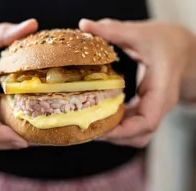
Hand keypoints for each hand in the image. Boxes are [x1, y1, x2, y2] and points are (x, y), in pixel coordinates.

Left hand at [79, 18, 195, 147]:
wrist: (182, 48)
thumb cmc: (167, 41)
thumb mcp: (141, 33)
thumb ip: (114, 30)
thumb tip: (84, 24)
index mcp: (161, 91)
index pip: (147, 122)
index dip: (123, 131)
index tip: (99, 130)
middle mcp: (158, 105)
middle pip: (139, 134)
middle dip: (114, 136)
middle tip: (86, 128)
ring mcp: (153, 108)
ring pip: (136, 133)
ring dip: (115, 134)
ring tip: (90, 124)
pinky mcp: (146, 106)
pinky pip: (132, 124)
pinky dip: (117, 125)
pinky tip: (99, 115)